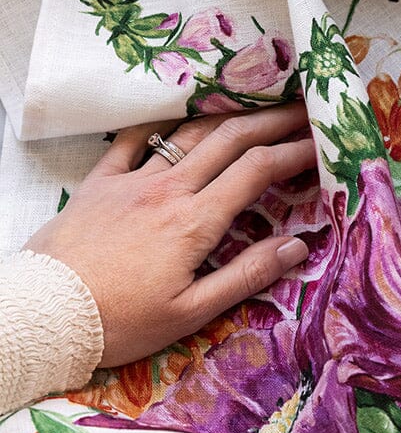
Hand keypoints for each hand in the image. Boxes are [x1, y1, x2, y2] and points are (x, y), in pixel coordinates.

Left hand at [25, 103, 313, 367]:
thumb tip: (297, 246)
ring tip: (256, 109)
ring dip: (228, 116)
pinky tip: (179, 118)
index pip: (257, 171)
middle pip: (230, 139)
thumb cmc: (122, 323)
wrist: (45, 314)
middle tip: (304, 111)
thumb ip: (246, 275)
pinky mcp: (100, 183)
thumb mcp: (192, 312)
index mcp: (195, 222)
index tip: (322, 144)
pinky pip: (135, 139)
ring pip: (189, 133)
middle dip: (273, 120)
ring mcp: (131, 180)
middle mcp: (167, 189)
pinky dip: (164, 123)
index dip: (295, 152)